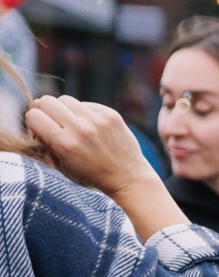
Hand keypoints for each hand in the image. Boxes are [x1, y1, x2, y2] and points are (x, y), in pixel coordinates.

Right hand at [25, 96, 153, 198]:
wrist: (128, 177)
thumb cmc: (90, 174)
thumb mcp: (61, 164)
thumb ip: (45, 140)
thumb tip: (36, 112)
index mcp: (64, 143)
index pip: (33, 115)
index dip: (35, 121)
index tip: (42, 128)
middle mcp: (80, 129)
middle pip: (47, 101)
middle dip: (46, 111)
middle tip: (55, 122)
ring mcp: (97, 120)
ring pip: (66, 99)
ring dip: (65, 109)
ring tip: (73, 123)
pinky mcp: (111, 115)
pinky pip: (86, 104)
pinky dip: (84, 112)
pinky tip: (91, 126)